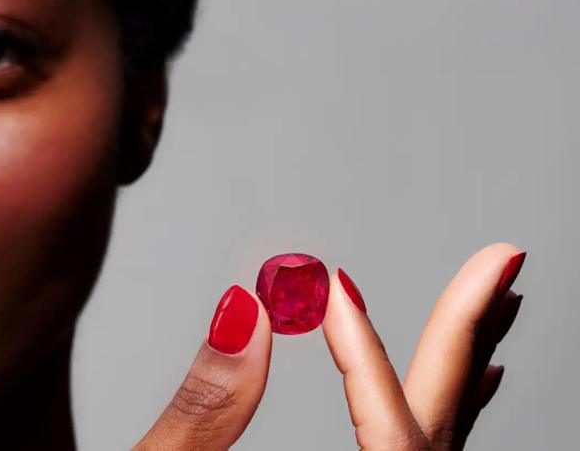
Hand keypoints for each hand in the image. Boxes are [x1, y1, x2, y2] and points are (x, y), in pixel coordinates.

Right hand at [132, 242, 524, 449]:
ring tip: (491, 314)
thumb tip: (239, 314)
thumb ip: (198, 419)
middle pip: (441, 446)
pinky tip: (451, 397)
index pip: (392, 445)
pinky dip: (438, 424)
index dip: (365, 354)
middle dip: (467, 346)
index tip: (334, 288)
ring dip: (461, 379)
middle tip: (502, 268)